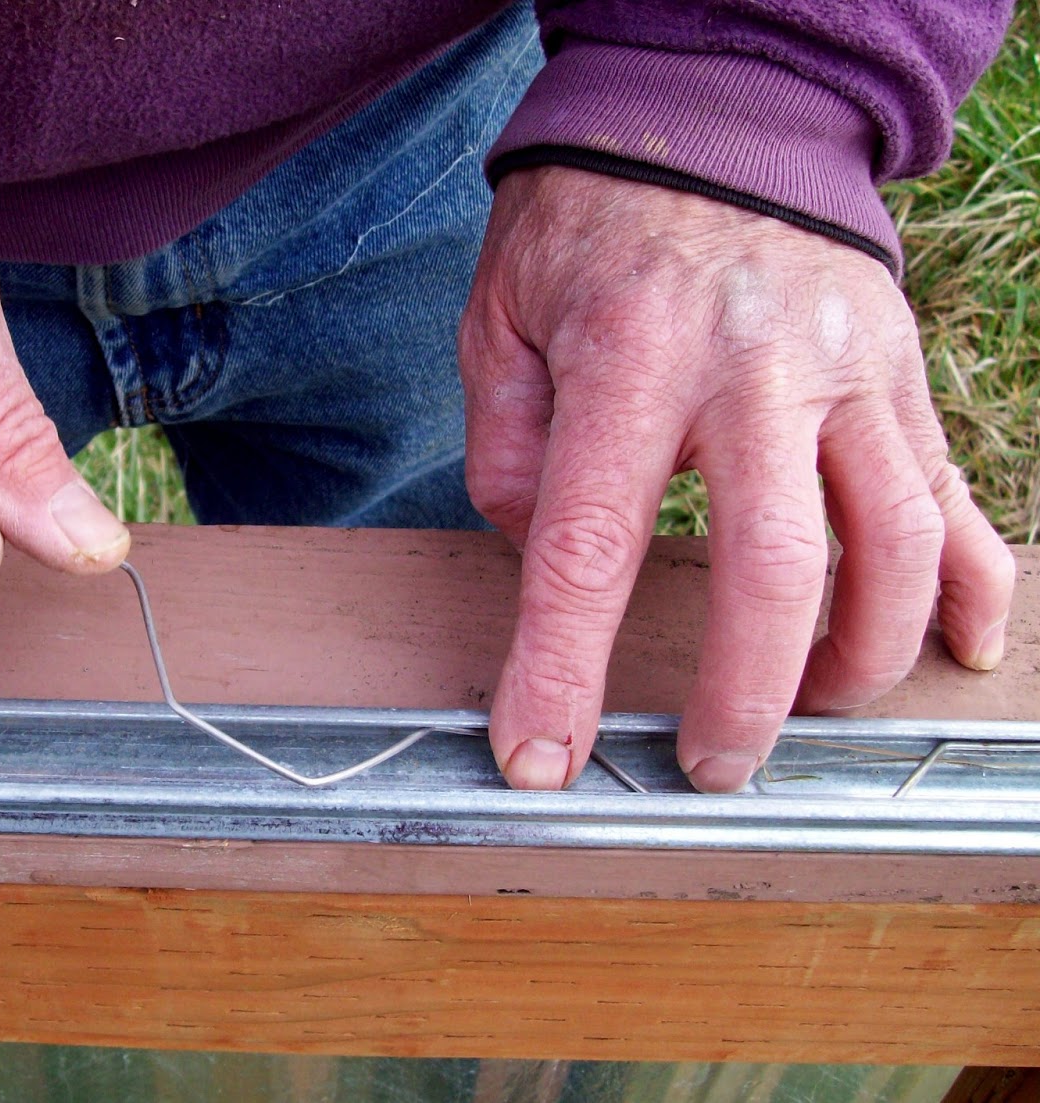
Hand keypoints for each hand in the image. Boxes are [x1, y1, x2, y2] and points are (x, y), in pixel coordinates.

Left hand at [459, 166, 1013, 792]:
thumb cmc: (590, 228)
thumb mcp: (502, 320)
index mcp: (631, 359)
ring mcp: (849, 373)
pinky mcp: (901, 377)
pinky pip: (955, 495)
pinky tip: (952, 650)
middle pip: (774, 569)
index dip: (560, 670)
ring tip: (808, 709)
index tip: (538, 758)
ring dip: (858, 655)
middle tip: (710, 766)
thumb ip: (510, 448)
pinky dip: (969, 586)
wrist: (715, 118)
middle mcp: (756, 370)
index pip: (591, 546)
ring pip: (893, 544)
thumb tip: (543, 562)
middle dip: (743, 696)